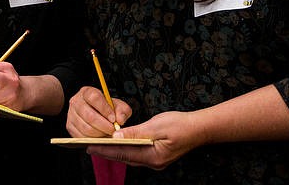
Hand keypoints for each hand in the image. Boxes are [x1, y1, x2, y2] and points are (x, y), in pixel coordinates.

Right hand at [67, 86, 131, 137]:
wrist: (97, 113)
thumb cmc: (107, 109)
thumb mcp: (118, 106)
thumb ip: (122, 110)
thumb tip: (119, 120)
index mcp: (87, 92)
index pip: (94, 98)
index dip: (105, 109)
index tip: (113, 119)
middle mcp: (76, 101)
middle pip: (89, 115)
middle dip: (104, 126)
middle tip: (113, 130)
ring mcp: (71, 114)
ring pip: (85, 128)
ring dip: (99, 134)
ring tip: (107, 134)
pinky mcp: (70, 126)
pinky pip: (81, 136)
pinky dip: (92, 140)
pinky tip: (99, 137)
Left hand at [86, 111, 204, 169]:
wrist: (200, 128)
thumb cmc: (180, 125)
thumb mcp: (157, 125)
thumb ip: (136, 132)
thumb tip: (116, 136)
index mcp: (154, 156)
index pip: (124, 154)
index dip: (105, 150)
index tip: (90, 147)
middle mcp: (153, 163)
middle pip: (124, 158)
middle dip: (106, 152)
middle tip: (88, 146)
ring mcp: (155, 161)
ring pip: (129, 157)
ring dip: (113, 151)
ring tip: (97, 145)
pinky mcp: (156, 157)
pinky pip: (135, 155)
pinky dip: (124, 150)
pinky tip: (116, 144)